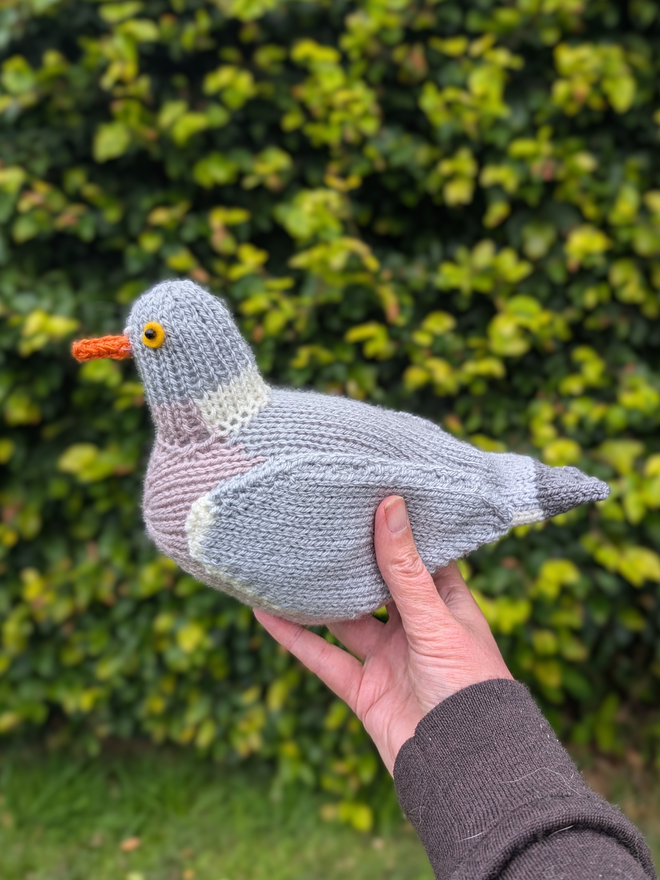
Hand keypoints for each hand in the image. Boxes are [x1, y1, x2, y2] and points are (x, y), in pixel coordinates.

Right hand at [254, 496, 512, 773]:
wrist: (464, 765)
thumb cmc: (470, 685)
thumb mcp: (436, 619)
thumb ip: (405, 568)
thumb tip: (390, 506)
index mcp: (446, 606)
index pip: (421, 558)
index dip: (399, 531)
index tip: (371, 496)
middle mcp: (416, 629)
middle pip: (377, 587)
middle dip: (351, 561)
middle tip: (321, 521)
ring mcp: (388, 659)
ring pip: (345, 620)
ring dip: (317, 598)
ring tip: (286, 561)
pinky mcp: (363, 690)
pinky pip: (324, 658)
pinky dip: (295, 637)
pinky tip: (266, 613)